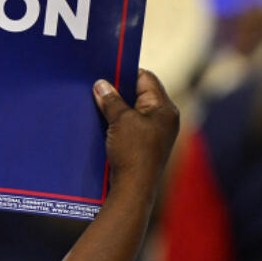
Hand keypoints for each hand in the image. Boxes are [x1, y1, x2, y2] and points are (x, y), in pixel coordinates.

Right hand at [93, 68, 178, 191]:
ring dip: (116, 108)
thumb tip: (101, 84)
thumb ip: (111, 99)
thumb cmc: (133, 152)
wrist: (134, 188)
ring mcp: (154, 133)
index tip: (106, 71)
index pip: (147, 78)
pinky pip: (130, 126)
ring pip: (132, 111)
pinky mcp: (144, 145)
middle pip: (139, 94)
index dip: (126, 73)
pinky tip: (101, 122)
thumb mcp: (120, 121)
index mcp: (165, 109)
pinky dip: (116, 122)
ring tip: (96, 103)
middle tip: (98, 87)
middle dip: (118, 91)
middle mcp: (163, 119)